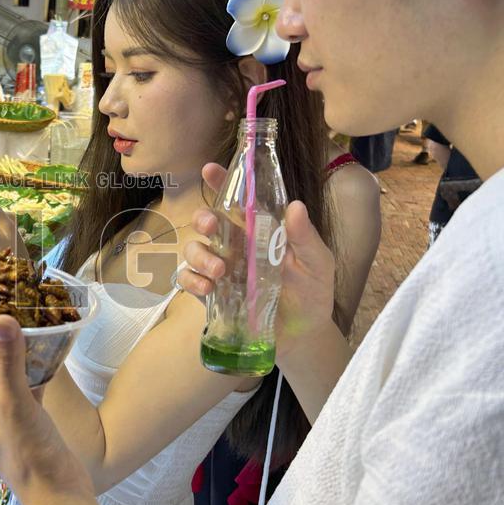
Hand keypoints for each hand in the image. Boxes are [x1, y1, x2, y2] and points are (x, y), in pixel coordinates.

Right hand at [178, 163, 336, 355]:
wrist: (304, 336)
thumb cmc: (312, 294)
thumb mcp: (316, 263)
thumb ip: (305, 237)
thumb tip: (296, 206)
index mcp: (259, 232)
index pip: (237, 202)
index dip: (221, 183)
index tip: (210, 169)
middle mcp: (236, 247)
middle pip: (206, 223)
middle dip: (202, 219)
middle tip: (211, 226)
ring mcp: (221, 270)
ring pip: (194, 250)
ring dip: (199, 255)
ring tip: (219, 271)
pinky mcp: (212, 295)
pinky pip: (188, 280)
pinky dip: (192, 281)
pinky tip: (207, 289)